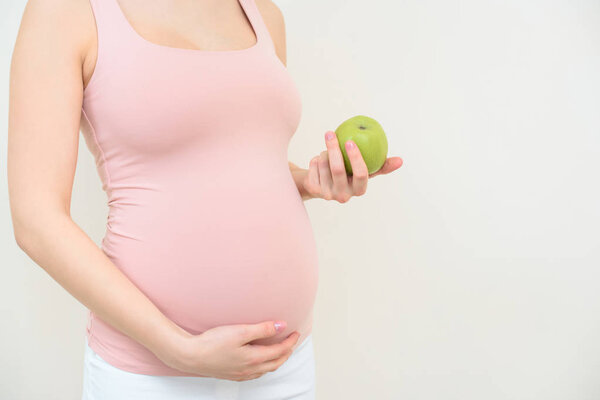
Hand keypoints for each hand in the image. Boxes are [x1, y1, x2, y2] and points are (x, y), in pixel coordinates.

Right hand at [158, 320, 299, 380]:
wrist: (190, 356)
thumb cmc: (212, 343)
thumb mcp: (240, 331)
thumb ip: (262, 329)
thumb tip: (281, 325)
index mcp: (254, 359)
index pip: (280, 351)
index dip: (290, 341)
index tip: (295, 332)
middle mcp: (250, 370)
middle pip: (276, 363)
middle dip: (286, 351)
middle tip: (291, 340)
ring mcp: (241, 374)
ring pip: (266, 369)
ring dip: (276, 359)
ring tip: (280, 349)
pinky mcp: (232, 374)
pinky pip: (255, 373)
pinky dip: (264, 365)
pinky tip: (260, 359)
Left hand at [301, 130, 402, 201]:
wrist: (321, 183)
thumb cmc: (348, 173)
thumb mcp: (363, 170)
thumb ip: (380, 165)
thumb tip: (400, 160)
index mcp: (359, 190)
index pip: (361, 175)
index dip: (356, 158)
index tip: (351, 141)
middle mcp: (344, 196)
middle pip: (338, 169)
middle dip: (334, 148)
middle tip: (331, 133)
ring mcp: (327, 194)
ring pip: (324, 165)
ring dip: (324, 152)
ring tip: (327, 151)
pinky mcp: (314, 190)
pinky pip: (313, 166)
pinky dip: (315, 159)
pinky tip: (318, 160)